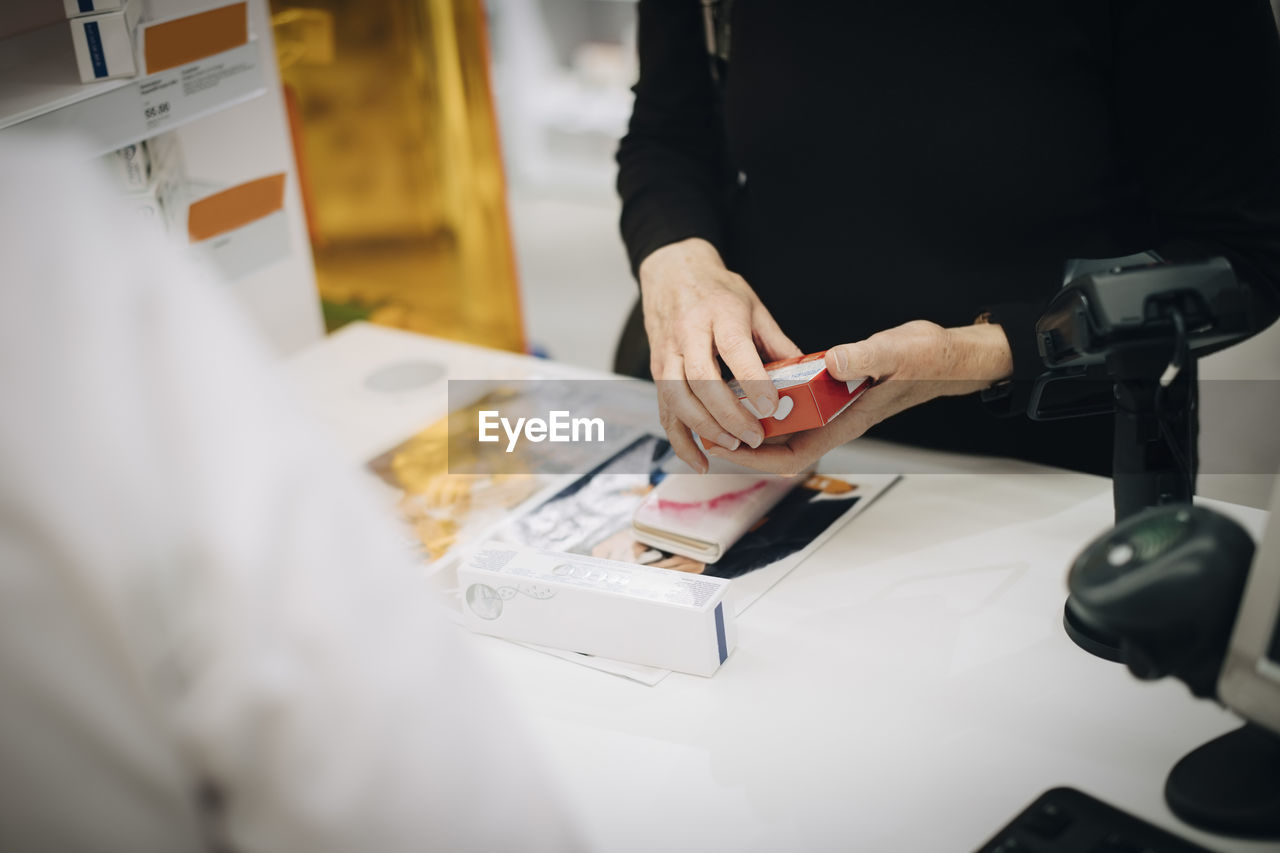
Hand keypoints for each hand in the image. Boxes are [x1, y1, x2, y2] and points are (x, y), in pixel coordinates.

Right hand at [640, 237, 802, 472]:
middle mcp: (688, 333)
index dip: (751, 380)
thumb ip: (777, 342)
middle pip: (701, 379)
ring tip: (732, 446)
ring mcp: (668, 353)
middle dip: (728, 414)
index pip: (733, 349)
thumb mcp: (754, 305)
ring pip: (677, 397)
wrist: (672, 271)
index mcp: (719, 313)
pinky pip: (664, 410)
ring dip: (704, 428)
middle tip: (755, 436)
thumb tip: (807, 376)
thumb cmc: (717, 290)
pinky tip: (699, 460)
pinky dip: (680, 439)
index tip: (770, 406)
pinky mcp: (658, 370)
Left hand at [705, 320, 1013, 474]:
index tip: (726, 447)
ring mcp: (834, 408)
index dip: (755, 459)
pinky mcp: (835, 390)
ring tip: (720, 405)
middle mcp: (835, 420)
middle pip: (778, 444)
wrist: (950, 354)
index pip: (791, 455)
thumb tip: (831, 362)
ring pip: (784, 424)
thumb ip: (863, 357)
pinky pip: (796, 403)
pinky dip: (772, 398)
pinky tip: (753, 381)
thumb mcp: (895, 352)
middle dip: (742, 441)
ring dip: (752, 419)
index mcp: (845, 421)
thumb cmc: (928, 360)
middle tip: (707, 425)